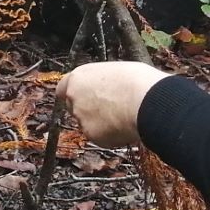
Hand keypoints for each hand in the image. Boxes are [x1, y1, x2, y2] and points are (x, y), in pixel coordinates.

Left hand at [55, 61, 171, 148]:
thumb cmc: (137, 81)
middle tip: (109, 110)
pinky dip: (111, 136)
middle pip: (74, 107)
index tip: (82, 98)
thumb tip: (106, 89)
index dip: (74, 94)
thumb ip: (101, 82)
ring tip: (124, 116)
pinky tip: (125, 127)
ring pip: (88, 124)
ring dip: (101, 124)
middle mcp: (74, 98)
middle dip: (87, 110)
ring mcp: (81, 118)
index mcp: (78, 78)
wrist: (146, 101)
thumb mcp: (115, 72)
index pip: (63, 88)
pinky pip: (101, 138)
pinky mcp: (92, 136)